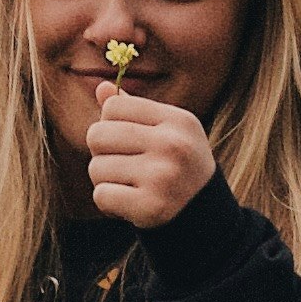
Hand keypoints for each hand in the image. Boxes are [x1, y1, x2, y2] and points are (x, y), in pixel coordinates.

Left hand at [84, 81, 215, 229]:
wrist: (204, 215)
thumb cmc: (177, 165)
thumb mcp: (166, 131)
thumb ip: (133, 109)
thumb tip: (101, 87)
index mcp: (178, 120)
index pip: (113, 106)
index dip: (110, 124)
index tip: (128, 140)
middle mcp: (172, 145)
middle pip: (97, 135)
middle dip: (102, 152)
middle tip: (123, 164)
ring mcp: (162, 176)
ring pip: (96, 167)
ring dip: (105, 180)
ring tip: (130, 184)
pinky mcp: (150, 206)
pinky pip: (101, 195)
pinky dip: (108, 202)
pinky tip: (129, 203)